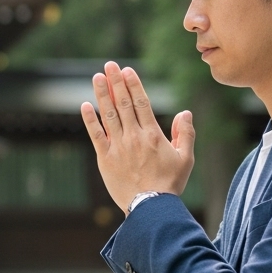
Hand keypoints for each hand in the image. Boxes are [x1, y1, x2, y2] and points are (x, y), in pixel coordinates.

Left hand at [80, 62, 195, 213]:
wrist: (151, 207)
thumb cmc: (170, 184)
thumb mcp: (186, 159)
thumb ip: (185, 134)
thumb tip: (185, 112)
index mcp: (153, 135)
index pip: (141, 103)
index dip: (133, 85)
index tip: (127, 71)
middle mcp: (134, 137)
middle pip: (123, 104)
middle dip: (116, 82)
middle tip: (110, 65)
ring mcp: (118, 147)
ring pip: (108, 115)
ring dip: (102, 94)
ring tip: (97, 76)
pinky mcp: (105, 158)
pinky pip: (96, 135)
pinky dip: (90, 120)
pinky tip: (85, 105)